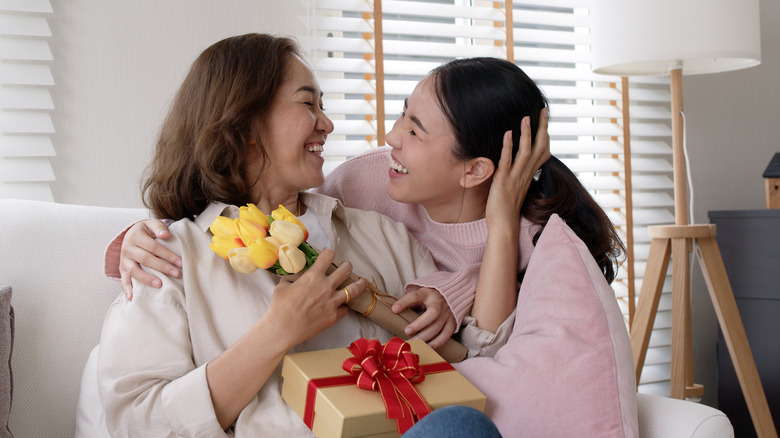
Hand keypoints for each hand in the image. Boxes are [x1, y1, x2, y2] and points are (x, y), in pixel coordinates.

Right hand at [120, 219, 181, 299]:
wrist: (131, 235)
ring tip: (160, 285)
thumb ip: (159, 228)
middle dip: (162, 267)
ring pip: (134, 271)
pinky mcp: (122, 269)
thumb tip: (166, 235)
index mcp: (135, 236)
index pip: (154, 247)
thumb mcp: (151, 224)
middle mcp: (128, 248)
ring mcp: (124, 260)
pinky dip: (126, 289)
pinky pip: (123, 280)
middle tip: (176, 274)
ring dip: (147, 279)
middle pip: (146, 259)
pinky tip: (132, 297)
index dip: (167, 255)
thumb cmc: (146, 231)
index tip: (180, 262)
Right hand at [269, 248, 367, 345]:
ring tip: (362, 282)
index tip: (329, 253)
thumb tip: (291, 276)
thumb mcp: (282, 287)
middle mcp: (326, 286)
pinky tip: (342, 306)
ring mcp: (333, 301)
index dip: (329, 253)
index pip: (328, 256)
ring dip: (359, 284)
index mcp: (313, 276)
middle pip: (346, 269)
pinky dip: (344, 307)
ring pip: (354, 289)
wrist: (283, 329)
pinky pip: (345, 309)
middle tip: (346, 266)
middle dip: (347, 265)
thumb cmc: (280, 307)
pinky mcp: (334, 316)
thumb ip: (291, 279)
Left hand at [391, 287, 455, 349]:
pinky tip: (427, 347)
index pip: (415, 296)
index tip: (394, 309)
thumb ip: (410, 302)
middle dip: (419, 324)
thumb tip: (395, 313)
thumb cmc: (429, 297)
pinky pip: (446, 334)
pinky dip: (437, 342)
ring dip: (424, 337)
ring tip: (412, 343)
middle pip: (432, 314)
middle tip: (406, 331)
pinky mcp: (453, 322)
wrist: (452, 294)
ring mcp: (447, 313)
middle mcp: (439, 302)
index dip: (404, 302)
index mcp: (428, 293)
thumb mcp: (420, 295)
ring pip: (437, 326)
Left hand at [486, 108, 550, 226]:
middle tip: (543, 110)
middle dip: (542, 128)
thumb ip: (518, 173)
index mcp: (529, 174)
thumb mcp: (515, 186)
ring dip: (527, 134)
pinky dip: (508, 147)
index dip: (545, 134)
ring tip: (526, 117)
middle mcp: (525, 173)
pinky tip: (508, 134)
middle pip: (539, 147)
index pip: (542, 151)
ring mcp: (516, 177)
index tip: (545, 119)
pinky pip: (507, 161)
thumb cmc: (506, 207)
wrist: (503, 224)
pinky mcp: (504, 181)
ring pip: (526, 152)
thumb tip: (518, 164)